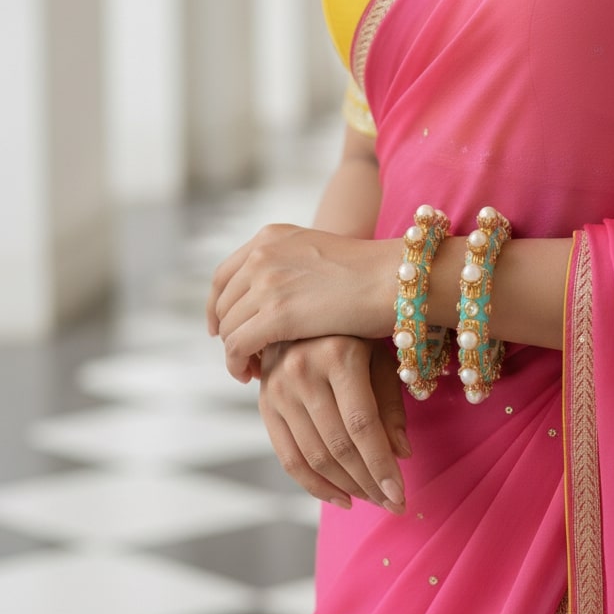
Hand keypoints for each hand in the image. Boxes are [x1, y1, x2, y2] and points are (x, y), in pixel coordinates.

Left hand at [206, 224, 398, 380]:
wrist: (395, 280)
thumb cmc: (372, 275)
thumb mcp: (319, 256)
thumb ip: (291, 268)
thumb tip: (273, 296)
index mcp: (271, 237)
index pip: (224, 276)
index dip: (218, 306)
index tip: (221, 328)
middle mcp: (262, 254)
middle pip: (224, 303)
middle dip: (229, 332)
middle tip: (244, 357)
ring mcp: (266, 282)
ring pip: (229, 327)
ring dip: (235, 352)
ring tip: (251, 370)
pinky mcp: (275, 314)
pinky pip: (237, 346)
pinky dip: (237, 364)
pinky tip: (252, 376)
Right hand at [258, 336, 409, 512]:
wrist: (303, 311)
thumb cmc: (354, 335)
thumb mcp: (380, 357)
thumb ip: (391, 404)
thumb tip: (401, 454)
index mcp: (339, 354)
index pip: (362, 424)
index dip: (381, 465)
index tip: (400, 496)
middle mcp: (302, 370)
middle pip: (338, 445)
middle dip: (368, 483)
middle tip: (392, 504)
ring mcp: (278, 388)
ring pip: (314, 456)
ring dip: (346, 487)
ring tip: (372, 500)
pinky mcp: (264, 403)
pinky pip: (288, 457)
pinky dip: (314, 485)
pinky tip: (341, 497)